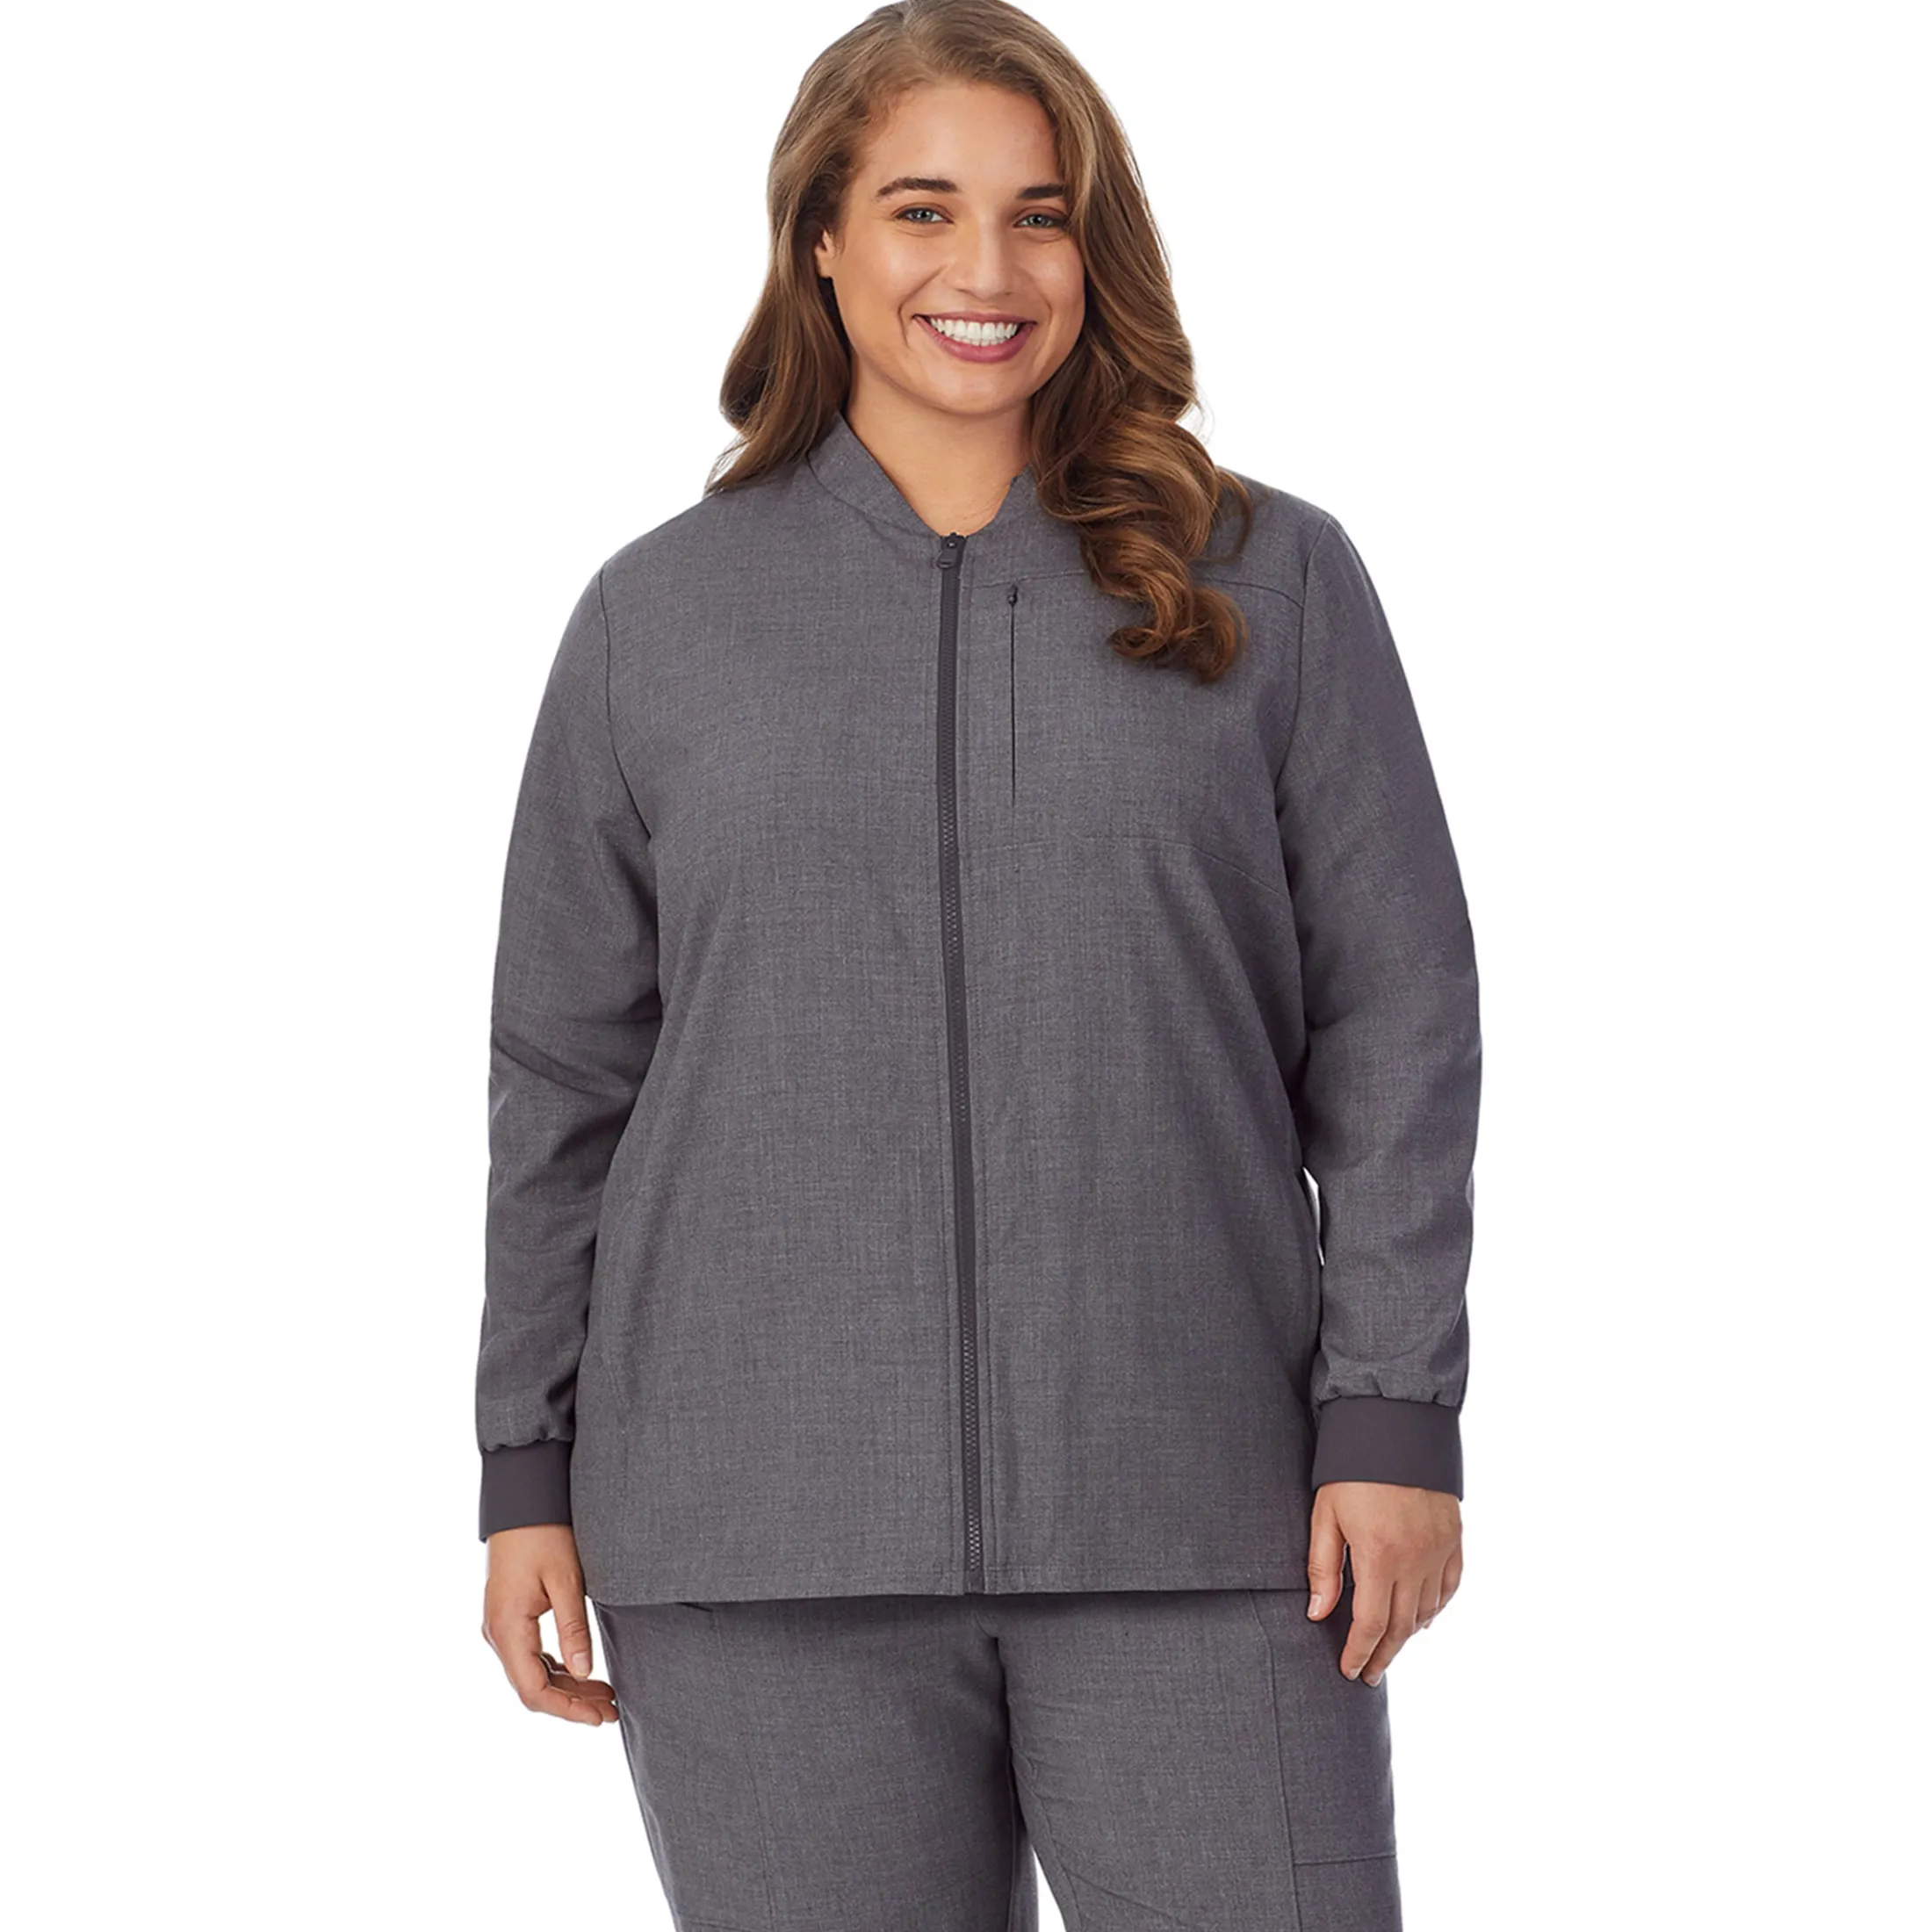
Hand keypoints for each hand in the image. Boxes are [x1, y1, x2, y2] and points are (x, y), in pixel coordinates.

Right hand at [481, 1523, 619, 1724]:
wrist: (522, 1499)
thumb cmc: (544, 1533)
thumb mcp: (565, 1580)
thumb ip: (573, 1629)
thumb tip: (586, 1675)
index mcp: (507, 1629)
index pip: (534, 1690)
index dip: (567, 1709)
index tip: (599, 1717)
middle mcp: (497, 1633)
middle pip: (532, 1686)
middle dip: (572, 1703)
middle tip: (612, 1711)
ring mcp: (500, 1625)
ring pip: (532, 1673)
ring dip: (566, 1687)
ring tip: (605, 1695)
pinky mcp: (508, 1616)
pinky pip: (530, 1655)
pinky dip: (557, 1668)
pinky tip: (583, 1672)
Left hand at [1306, 1480, 1461, 1685]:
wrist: (1397, 1424)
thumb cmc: (1353, 1468)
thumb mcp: (1326, 1514)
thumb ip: (1323, 1567)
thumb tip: (1318, 1614)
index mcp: (1380, 1556)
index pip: (1371, 1624)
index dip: (1359, 1652)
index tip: (1349, 1671)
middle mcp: (1416, 1560)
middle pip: (1401, 1626)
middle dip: (1383, 1655)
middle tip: (1368, 1675)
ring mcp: (1440, 1549)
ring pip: (1427, 1611)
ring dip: (1407, 1634)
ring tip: (1388, 1648)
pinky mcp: (1454, 1537)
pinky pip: (1450, 1587)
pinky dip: (1436, 1608)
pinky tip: (1422, 1618)